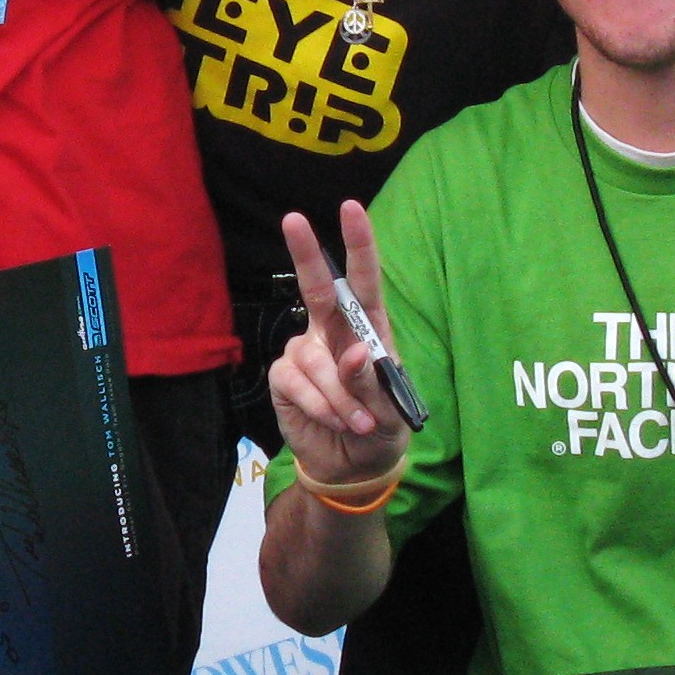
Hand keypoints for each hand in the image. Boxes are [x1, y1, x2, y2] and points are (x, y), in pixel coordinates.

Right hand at [267, 202, 411, 491]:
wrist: (353, 465)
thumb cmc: (380, 424)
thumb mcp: (390, 407)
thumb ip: (371, 379)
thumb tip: (353, 354)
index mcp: (367, 328)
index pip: (363, 280)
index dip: (358, 244)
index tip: (350, 209)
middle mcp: (332, 331)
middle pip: (317, 287)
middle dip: (305, 253)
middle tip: (293, 219)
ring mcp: (305, 352)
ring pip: (315, 360)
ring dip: (338, 395)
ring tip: (359, 422)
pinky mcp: (284, 378)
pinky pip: (297, 383)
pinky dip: (320, 405)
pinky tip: (333, 420)